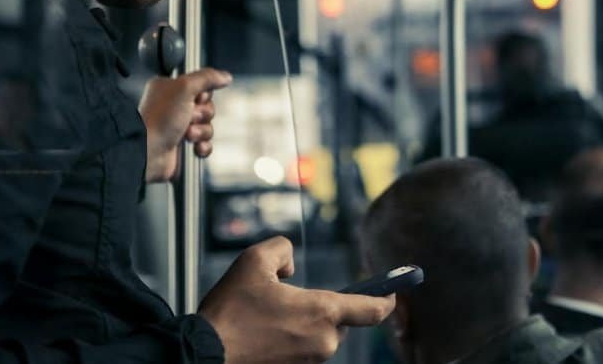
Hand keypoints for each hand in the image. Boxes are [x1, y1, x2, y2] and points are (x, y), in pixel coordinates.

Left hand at [139, 67, 231, 181]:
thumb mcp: (184, 87)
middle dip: (202, 115)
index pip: (200, 86)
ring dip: (201, 131)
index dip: (203, 94)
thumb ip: (206, 77)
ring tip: (186, 135)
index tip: (196, 98)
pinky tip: (194, 148)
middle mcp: (173, 107)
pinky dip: (202, 146)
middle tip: (189, 118)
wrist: (148, 151)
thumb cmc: (160, 118)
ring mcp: (177, 127)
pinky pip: (205, 144)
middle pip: (206, 106)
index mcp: (169, 89)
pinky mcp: (182, 146)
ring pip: (207, 126)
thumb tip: (225, 76)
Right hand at [199, 237, 394, 363]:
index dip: (388, 298)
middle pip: (339, 319)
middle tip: (285, 297)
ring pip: (319, 333)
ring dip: (302, 321)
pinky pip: (303, 348)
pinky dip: (290, 336)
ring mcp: (311, 361)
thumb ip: (283, 249)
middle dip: (320, 305)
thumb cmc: (231, 311)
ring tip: (265, 316)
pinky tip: (262, 331)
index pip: (373, 309)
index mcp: (323, 312)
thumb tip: (292, 266)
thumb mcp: (255, 260)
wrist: (206, 354)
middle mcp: (324, 341)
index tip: (396, 292)